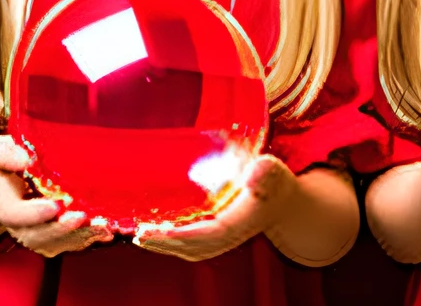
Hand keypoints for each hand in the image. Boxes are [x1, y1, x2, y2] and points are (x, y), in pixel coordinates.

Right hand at [0, 136, 111, 256]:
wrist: (13, 180)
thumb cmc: (9, 161)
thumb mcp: (1, 151)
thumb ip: (6, 154)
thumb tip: (23, 160)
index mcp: (5, 204)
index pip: (14, 215)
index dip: (34, 214)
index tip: (55, 206)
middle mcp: (19, 226)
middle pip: (37, 236)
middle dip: (61, 229)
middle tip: (82, 217)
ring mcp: (37, 235)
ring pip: (55, 244)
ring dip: (79, 237)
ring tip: (101, 226)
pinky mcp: (54, 239)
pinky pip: (68, 245)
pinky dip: (87, 240)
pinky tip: (106, 232)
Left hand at [134, 155, 296, 261]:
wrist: (280, 202)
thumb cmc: (273, 182)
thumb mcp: (273, 172)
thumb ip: (265, 172)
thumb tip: (255, 172)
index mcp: (240, 222)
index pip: (210, 233)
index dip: (184, 234)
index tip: (161, 230)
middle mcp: (230, 237)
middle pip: (194, 246)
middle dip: (166, 243)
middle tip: (139, 234)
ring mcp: (222, 241)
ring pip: (190, 249)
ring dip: (164, 246)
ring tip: (140, 237)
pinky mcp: (215, 239)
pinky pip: (191, 246)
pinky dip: (171, 244)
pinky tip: (153, 236)